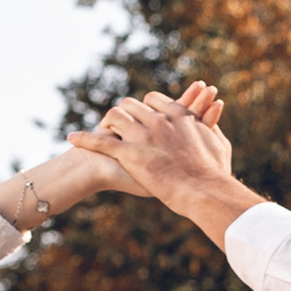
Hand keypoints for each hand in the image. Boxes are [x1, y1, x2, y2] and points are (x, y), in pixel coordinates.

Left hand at [76, 86, 258, 241]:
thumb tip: (214, 112)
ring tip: (102, 133)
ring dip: (106, 125)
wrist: (205, 190)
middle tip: (119, 128)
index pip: (153, 100)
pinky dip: (84, 139)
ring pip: (114, 117)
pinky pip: (100, 141)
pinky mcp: (129, 153)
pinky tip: (72, 138)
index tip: (141, 117)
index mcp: (178, 115)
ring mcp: (142, 135)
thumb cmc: (215, 172)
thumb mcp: (219, 143)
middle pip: (130, 105)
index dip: (144, 108)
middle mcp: (157, 120)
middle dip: (123, 115)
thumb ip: (212, 126)